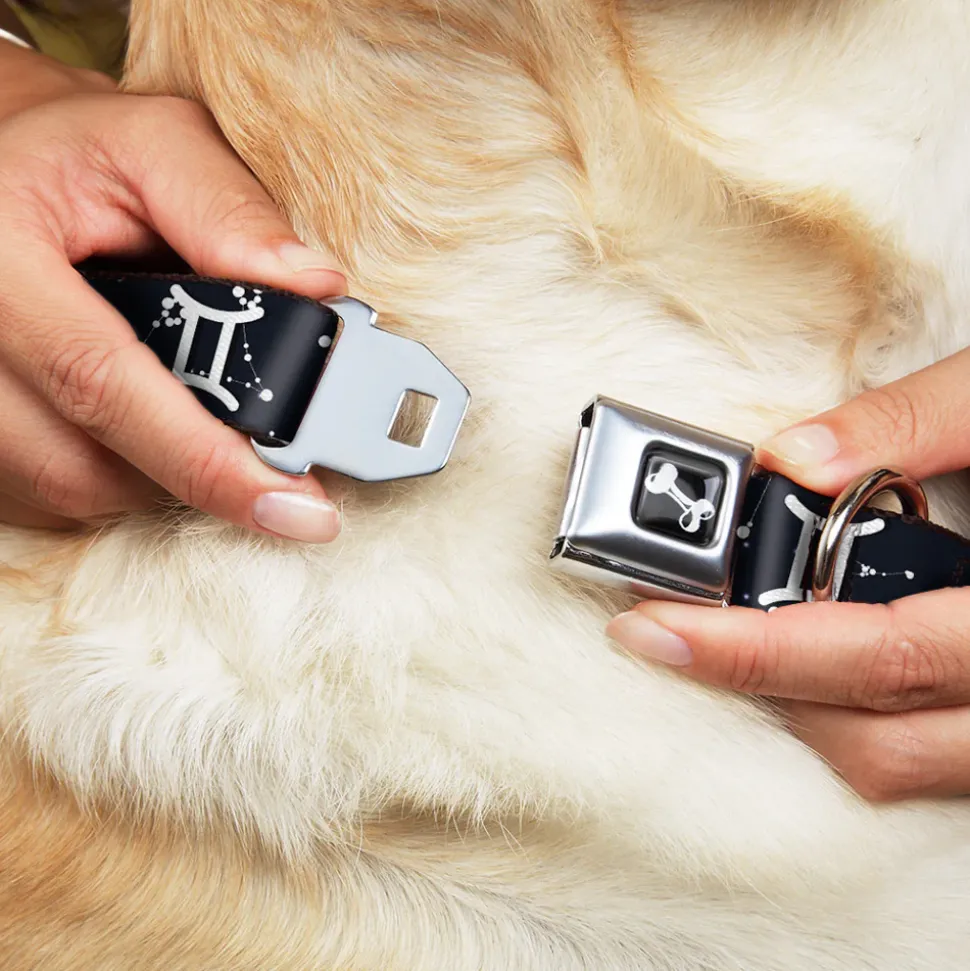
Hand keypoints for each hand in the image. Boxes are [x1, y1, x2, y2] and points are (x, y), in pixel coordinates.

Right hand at [0, 42, 345, 540]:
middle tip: (283, 472)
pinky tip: (154, 427)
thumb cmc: (80, 157)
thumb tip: (317, 288)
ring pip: (74, 490)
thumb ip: (230, 210)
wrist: (7, 176)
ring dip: (164, 476)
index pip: (101, 382)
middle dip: (201, 475)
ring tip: (210, 420)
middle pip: (85, 465)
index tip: (298, 508)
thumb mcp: (155, 146)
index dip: (206, 459)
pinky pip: (52, 495)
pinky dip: (123, 476)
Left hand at [607, 347, 969, 801]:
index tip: (655, 628)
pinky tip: (820, 660)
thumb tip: (791, 459)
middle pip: (879, 739)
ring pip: (905, 765)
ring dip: (807, 711)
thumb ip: (912, 423)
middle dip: (760, 688)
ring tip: (738, 641)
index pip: (880, 655)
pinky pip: (934, 759)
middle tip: (673, 630)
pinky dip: (862, 719)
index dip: (756, 651)